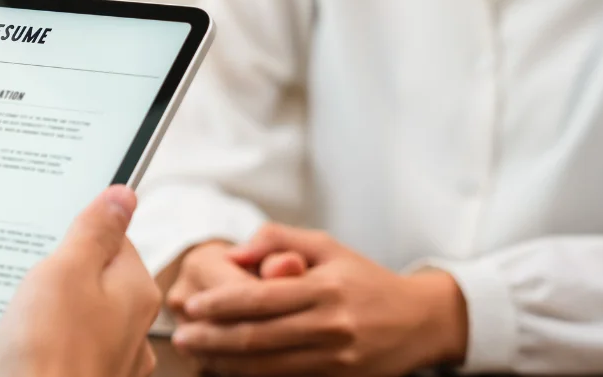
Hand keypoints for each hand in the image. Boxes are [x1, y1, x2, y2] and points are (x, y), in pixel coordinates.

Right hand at [0, 186, 160, 376]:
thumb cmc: (49, 351)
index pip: (115, 240)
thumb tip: (123, 195)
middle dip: (60, 279)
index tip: (49, 243)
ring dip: (51, 315)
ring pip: (82, 316)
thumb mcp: (65, 271)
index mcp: (137, 290)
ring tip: (23, 325)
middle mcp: (136, 326)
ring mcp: (115, 359)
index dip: (77, 238)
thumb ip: (94, 230)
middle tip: (30, 289)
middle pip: (96, 279)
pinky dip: (49, 346)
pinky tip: (26, 351)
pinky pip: (70, 349)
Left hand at [173, 224, 468, 376]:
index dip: (222, 304)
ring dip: (226, 362)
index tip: (194, 305)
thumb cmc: (366, 280)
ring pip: (267, 366)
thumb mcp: (328, 246)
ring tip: (199, 354)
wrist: (419, 321)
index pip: (262, 298)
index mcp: (325, 288)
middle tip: (184, 336)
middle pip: (258, 337)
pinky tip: (231, 368)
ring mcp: (334, 359)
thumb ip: (279, 239)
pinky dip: (253, 375)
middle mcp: (330, 326)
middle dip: (214, 339)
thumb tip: (236, 251)